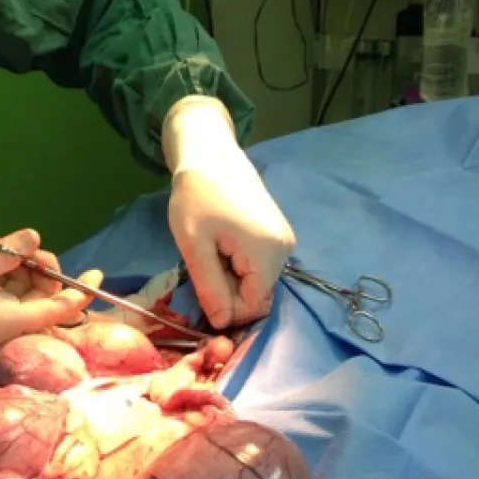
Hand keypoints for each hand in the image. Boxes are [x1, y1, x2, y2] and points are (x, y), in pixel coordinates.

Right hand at [0, 229, 102, 346]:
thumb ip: (1, 255)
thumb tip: (34, 238)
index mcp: (2, 322)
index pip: (54, 311)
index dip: (79, 294)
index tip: (97, 273)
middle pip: (40, 299)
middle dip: (42, 271)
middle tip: (25, 245)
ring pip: (22, 292)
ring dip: (21, 268)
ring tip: (2, 244)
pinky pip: (2, 289)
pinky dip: (3, 270)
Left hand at [168, 165, 294, 329]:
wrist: (210, 155)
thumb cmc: (197, 196)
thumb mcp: (194, 245)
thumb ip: (210, 287)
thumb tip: (222, 324)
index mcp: (267, 253)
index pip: (253, 307)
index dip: (225, 309)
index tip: (201, 289)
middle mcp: (285, 250)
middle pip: (258, 296)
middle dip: (228, 293)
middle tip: (203, 265)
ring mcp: (284, 241)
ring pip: (258, 284)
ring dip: (232, 279)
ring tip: (212, 251)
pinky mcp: (278, 235)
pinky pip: (260, 268)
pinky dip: (239, 267)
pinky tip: (222, 246)